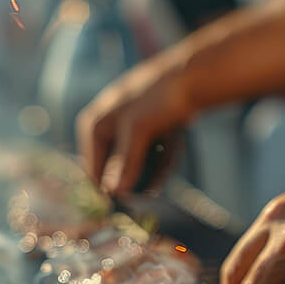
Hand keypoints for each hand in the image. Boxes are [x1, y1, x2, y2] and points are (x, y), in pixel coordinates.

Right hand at [75, 56, 191, 194]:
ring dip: (145, 176)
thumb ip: (125, 164)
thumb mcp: (138, 133)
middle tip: (140, 202)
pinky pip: (150, 153)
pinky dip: (157, 165)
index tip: (119, 210)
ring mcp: (130, 125)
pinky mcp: (150, 126)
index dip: (105, 190)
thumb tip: (113, 193)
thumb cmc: (157, 99)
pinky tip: (162, 177)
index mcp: (94, 125)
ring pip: (135, 161)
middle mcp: (107, 126)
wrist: (192, 73)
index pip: (92, 169)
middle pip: (114, 167)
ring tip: (154, 191)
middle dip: (129, 183)